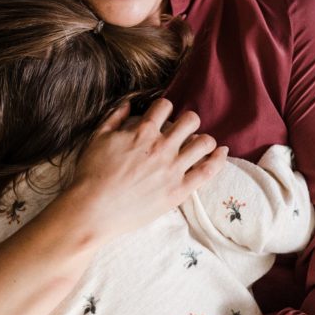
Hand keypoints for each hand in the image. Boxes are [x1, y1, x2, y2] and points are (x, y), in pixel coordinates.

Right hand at [69, 98, 227, 243]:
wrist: (93, 209)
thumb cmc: (92, 173)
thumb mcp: (98, 137)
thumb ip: (115, 117)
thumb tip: (128, 105)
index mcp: (143, 131)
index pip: (165, 106)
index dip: (164, 108)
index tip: (162, 117)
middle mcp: (162, 146)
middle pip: (190, 120)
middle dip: (187, 120)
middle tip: (182, 130)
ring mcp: (173, 169)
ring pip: (203, 143)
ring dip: (203, 139)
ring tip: (199, 142)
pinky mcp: (178, 190)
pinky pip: (207, 171)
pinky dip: (218, 159)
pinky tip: (222, 152)